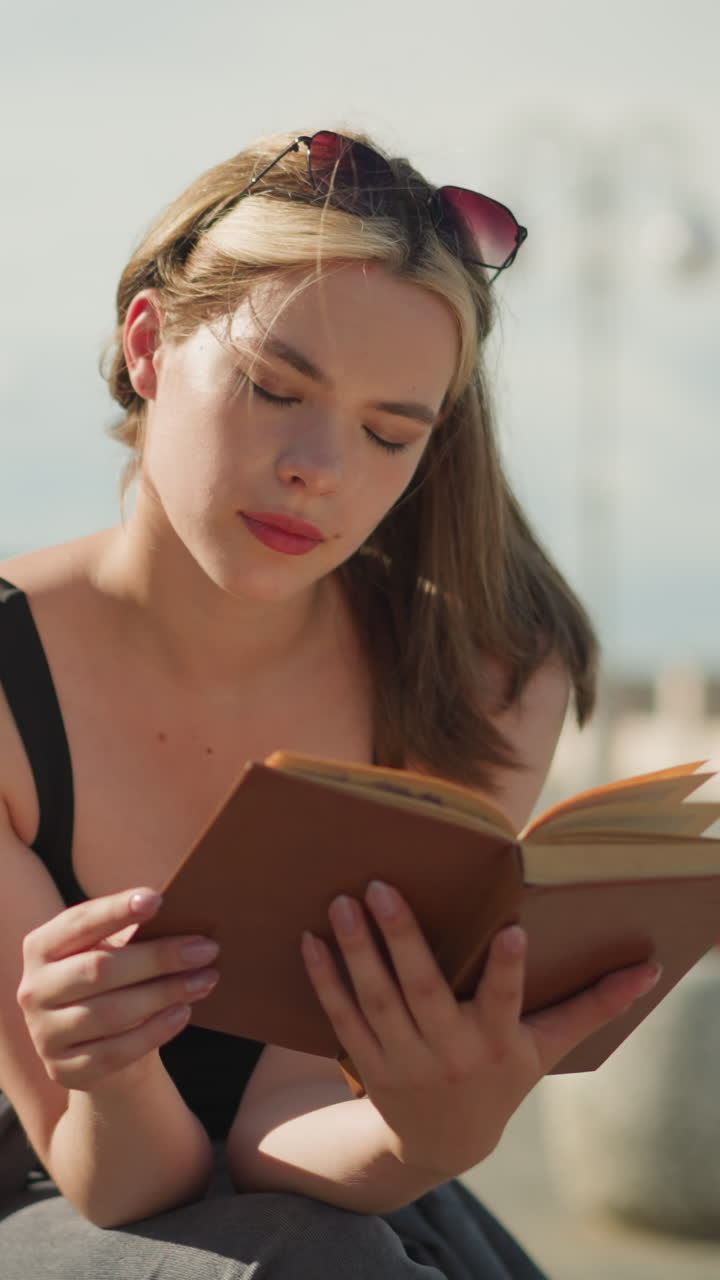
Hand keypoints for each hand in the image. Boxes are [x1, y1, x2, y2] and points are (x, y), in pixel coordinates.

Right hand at [18, 889, 219, 1090]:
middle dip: (158, 957)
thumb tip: (182, 911)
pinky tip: (183, 1012)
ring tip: (205, 979)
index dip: (116, 910)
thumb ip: (132, 933)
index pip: (79, 923)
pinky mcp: (65, 1069)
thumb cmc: (114, 981)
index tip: (157, 899)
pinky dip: (155, 1031)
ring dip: (165, 993)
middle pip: (100, 970)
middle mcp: (35, 990)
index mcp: (42, 947)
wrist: (100, 1044)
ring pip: (111, 1013)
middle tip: (206, 948)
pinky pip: (116, 1051)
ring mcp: (45, 1034)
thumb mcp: (112, 951)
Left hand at [301, 881, 660, 1178]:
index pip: (505, 1002)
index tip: (513, 931)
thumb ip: (591, 1006)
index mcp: (496, 1042)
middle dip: (401, 940)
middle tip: (380, 886)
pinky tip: (309, 939)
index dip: (508, 970)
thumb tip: (648, 970)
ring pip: (374, 1001)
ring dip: (355, 951)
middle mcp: (448, 1052)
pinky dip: (324, 980)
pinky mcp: (367, 1060)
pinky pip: (341, 1017)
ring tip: (341, 901)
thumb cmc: (503, 1077)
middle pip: (421, 992)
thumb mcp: (546, 1048)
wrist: (443, 1144)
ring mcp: (401, 1059)